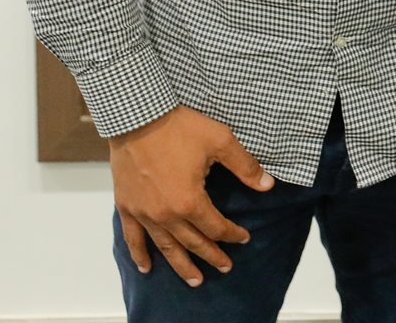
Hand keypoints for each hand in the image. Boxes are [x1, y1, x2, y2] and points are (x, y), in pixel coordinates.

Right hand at [110, 105, 274, 286]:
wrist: (138, 115)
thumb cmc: (180, 126)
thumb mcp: (220, 140)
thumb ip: (245, 166)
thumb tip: (268, 185)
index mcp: (190, 201)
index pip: (216, 227)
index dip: (232, 234)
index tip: (244, 238)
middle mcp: (166, 214)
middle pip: (193, 242)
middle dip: (211, 255)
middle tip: (225, 267)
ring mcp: (144, 213)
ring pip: (165, 247)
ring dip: (181, 265)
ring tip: (195, 280)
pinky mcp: (126, 206)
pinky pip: (132, 238)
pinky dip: (139, 254)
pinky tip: (146, 267)